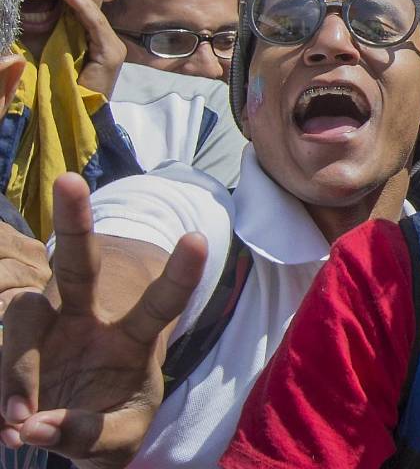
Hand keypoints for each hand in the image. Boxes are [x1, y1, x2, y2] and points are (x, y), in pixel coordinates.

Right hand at [0, 173, 205, 468]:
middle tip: (69, 181)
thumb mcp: (117, 440)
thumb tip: (38, 426)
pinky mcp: (12, 344)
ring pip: (21, 317)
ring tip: (17, 423)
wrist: (69, 433)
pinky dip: (1, 391)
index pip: (160, 304)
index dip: (179, 274)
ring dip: (16, 369)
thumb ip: (89, 434)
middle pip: (78, 264)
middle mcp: (85, 319)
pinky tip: (5, 427)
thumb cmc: (107, 425)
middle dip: (73, 220)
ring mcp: (43, 328)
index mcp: (131, 338)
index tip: (198, 237)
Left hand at [35, 0, 125, 96]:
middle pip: (86, 9)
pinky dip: (77, 5)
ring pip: (89, 12)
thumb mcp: (50, 58)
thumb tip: (28, 16)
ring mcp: (113, 47)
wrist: (78, 122)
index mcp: (95, 45)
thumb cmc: (62, 95)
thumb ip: (46, 39)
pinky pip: (92, 23)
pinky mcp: (111, 53)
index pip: (79, 13)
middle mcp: (108, 43)